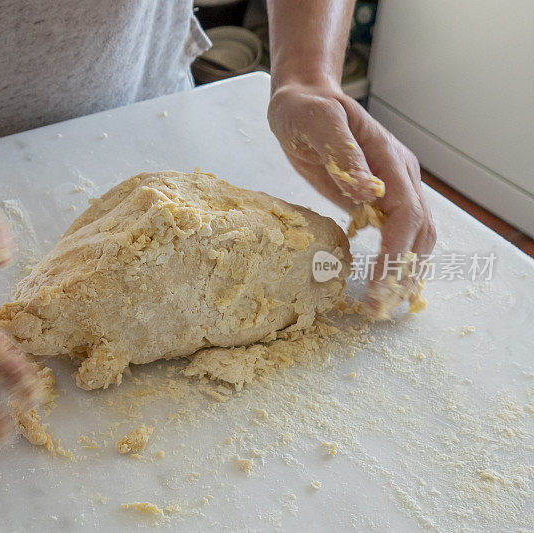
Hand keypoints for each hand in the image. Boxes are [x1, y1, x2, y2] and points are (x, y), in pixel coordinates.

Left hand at [268, 82, 436, 314]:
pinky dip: (393, 259)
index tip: (381, 283)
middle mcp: (398, 176)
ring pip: (414, 235)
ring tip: (384, 303)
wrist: (304, 98)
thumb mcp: (319, 123)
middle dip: (403, 270)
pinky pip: (393, 232)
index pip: (406, 214)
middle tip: (378, 307)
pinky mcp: (373, 197)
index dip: (397, 251)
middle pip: (418, 231)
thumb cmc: (307, 108)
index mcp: (389, 160)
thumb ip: (343, 154)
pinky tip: (382, 281)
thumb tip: (367, 190)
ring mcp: (390, 187)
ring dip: (404, 270)